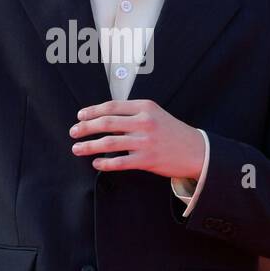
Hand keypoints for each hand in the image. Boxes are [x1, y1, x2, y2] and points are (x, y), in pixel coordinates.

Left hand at [70, 99, 204, 178]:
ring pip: (109, 142)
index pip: (112, 106)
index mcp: (145, 107)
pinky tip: (96, 164)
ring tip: (77, 149)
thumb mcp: (155, 115)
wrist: (196, 150)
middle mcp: (144, 122)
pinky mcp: (147, 159)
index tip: (80, 116)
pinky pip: (119, 162)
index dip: (92, 111)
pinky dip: (104, 163)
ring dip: (89, 146)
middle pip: (106, 122)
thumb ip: (132, 114)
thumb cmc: (172, 132)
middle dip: (85, 128)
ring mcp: (145, 141)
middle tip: (72, 132)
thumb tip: (104, 119)